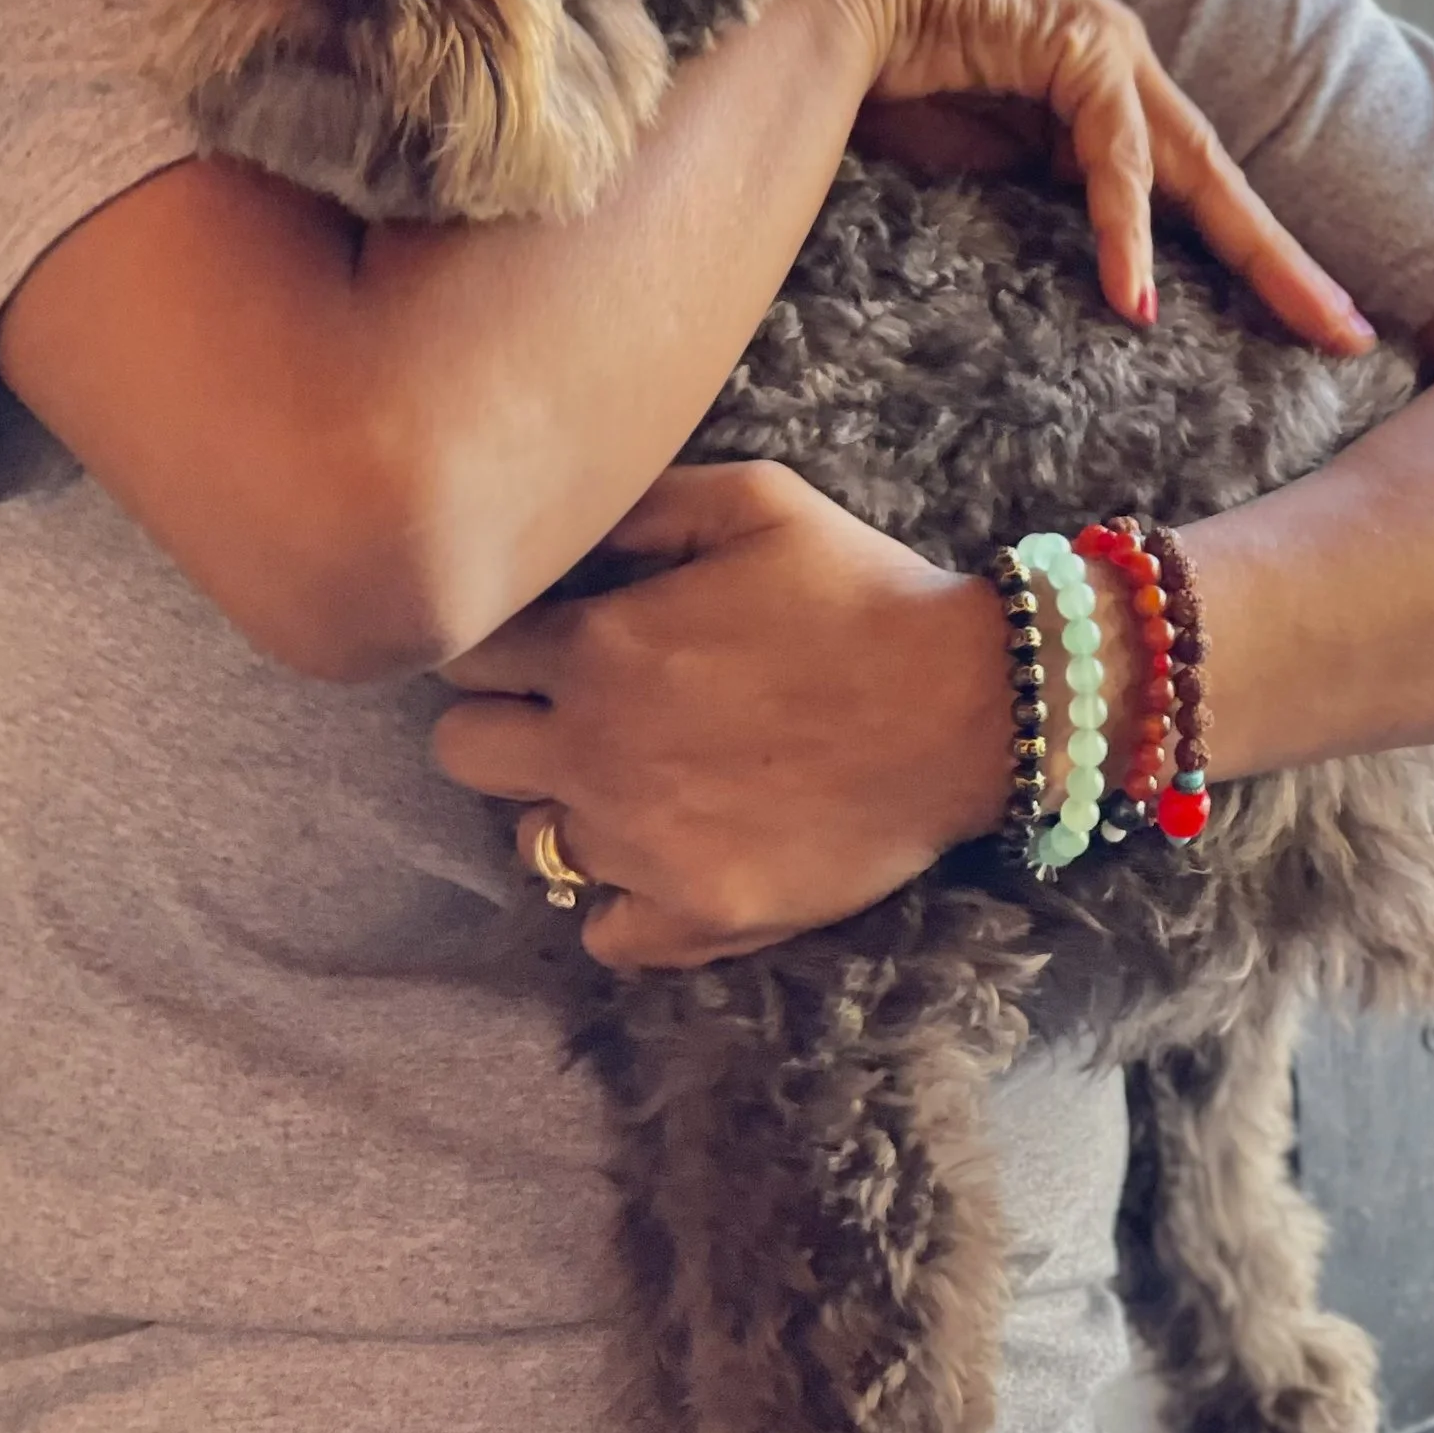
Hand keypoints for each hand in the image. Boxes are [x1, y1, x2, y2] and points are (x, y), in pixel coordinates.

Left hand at [432, 460, 1091, 969]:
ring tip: (642, 779)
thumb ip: (636, 507)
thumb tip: (554, 524)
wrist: (971, 706)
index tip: (547, 640)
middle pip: (462, 752)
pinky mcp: (697, 915)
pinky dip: (622, 901)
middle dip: (505, 722)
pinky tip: (669, 853)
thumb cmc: (861, 590)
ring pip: (530, 842)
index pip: (463, 651)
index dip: (499, 641)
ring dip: (568, 808)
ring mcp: (641, 846)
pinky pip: (601, 932)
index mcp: (598, 646)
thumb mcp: (753, 500)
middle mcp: (595, 752)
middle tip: (574, 710)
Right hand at [810, 0, 1373, 352]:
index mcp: (1107, 107)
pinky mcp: (1079, 43)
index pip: (1195, 197)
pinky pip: (1113, 153)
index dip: (1251, 266)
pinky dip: (1124, 227)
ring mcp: (1108, 48)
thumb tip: (1104, 297)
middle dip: (1288, 264)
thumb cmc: (894, 99)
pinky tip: (1132, 295)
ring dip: (1249, 253)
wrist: (831, 20)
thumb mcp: (991, 179)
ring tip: (1300, 323)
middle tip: (1352, 334)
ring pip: (1192, 169)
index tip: (1307, 331)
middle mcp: (1123, 71)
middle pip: (1221, 185)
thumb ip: (1050, 215)